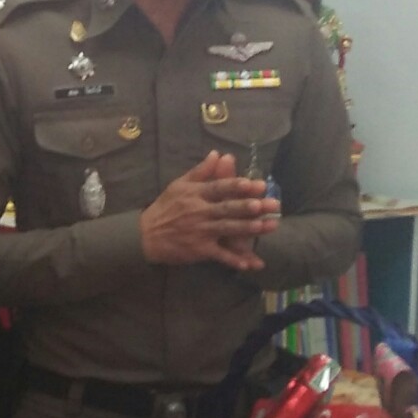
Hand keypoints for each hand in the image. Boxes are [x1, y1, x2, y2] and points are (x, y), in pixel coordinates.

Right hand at [140, 152, 279, 271]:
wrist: (146, 235)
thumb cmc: (165, 208)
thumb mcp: (179, 185)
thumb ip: (200, 171)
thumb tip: (217, 154)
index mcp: (195, 194)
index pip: (218, 188)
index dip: (236, 185)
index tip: (254, 184)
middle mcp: (199, 211)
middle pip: (227, 208)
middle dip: (250, 207)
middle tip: (271, 204)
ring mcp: (199, 231)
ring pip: (227, 229)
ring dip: (248, 228)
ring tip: (267, 226)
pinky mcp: (199, 250)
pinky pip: (219, 255)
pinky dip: (233, 260)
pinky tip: (249, 263)